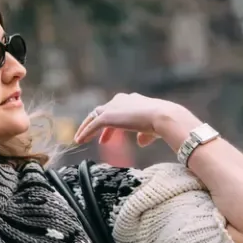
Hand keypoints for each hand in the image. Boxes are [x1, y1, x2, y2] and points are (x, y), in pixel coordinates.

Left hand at [74, 96, 195, 152]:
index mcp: (133, 100)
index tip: (106, 137)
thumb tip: (140, 142)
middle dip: (97, 125)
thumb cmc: (161, 123)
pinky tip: (80, 141)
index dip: (111, 125)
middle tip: (94, 138)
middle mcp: (121, 100)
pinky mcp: (108, 116)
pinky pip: (93, 125)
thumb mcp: (151, 129)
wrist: (163, 117)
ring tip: (79, 139)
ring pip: (94, 116)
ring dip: (86, 127)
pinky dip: (85, 132)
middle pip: (103, 111)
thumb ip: (144, 135)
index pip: (116, 110)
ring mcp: (114, 107)